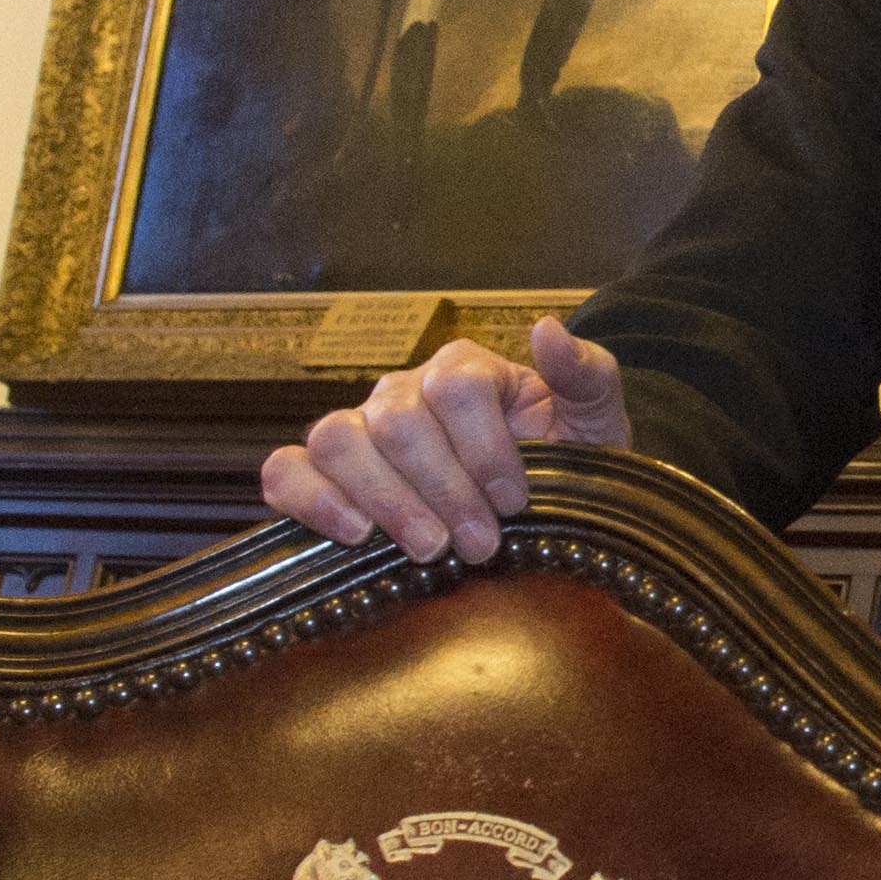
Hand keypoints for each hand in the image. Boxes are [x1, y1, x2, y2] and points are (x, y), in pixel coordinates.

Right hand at [262, 320, 633, 563]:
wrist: (536, 512)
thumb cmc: (563, 463)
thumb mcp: (594, 422)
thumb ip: (585, 374)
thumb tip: (547, 329)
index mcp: (464, 370)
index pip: (456, 388)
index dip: (486, 448)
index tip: (515, 502)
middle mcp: (402, 392)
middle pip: (398, 421)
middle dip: (443, 490)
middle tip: (479, 545)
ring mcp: (358, 431)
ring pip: (337, 440)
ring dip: (385, 500)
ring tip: (427, 549)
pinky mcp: (323, 476)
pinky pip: (286, 471)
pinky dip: (309, 499)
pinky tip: (353, 534)